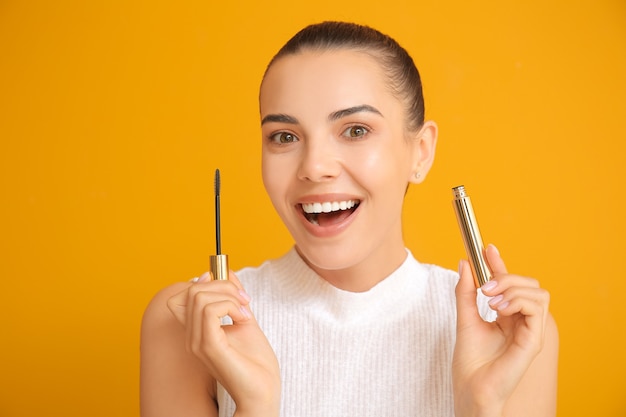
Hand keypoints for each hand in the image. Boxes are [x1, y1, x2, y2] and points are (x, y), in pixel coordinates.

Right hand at [167, 272, 280, 415]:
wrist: (263, 391)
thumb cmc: (255, 363)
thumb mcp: (244, 319)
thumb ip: (234, 297)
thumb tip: (228, 271)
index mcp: (196, 331)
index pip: (182, 295)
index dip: (204, 281)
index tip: (231, 287)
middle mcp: (191, 337)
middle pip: (191, 290)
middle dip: (222, 285)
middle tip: (244, 300)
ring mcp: (197, 342)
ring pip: (199, 296)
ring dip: (229, 295)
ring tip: (245, 311)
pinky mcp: (208, 346)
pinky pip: (209, 310)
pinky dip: (230, 306)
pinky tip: (244, 319)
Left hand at [453, 244, 549, 416]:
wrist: (470, 388)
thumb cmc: (469, 361)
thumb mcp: (464, 317)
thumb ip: (466, 291)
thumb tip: (466, 263)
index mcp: (506, 316)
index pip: (510, 283)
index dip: (500, 263)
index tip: (486, 248)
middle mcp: (521, 321)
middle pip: (529, 283)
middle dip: (506, 275)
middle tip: (485, 286)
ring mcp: (530, 330)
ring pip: (537, 292)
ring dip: (512, 288)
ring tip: (490, 301)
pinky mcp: (533, 340)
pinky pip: (537, 308)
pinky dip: (518, 301)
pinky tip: (499, 309)